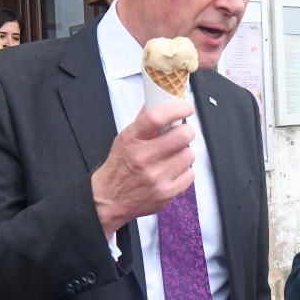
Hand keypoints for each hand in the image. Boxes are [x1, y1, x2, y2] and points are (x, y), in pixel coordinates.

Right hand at [92, 101, 194, 237]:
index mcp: (132, 140)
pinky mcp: (166, 192)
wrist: (109, 199)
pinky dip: (184, 172)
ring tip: (173, 156)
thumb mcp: (124, 139)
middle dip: (186, 132)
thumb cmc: (119, 167)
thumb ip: (142, 121)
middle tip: (181, 134)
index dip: (177, 108)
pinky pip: (190, 174)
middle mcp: (144, 158)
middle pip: (182, 135)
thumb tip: (157, 100)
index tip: (185, 107)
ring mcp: (156, 177)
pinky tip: (172, 172)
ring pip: (189, 154)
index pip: (157, 117)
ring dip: (184, 153)